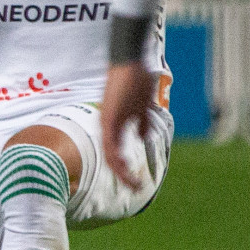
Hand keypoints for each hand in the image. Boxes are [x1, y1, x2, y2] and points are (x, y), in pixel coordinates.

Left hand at [99, 61, 155, 186]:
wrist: (128, 61)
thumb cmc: (134, 79)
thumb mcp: (140, 105)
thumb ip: (140, 122)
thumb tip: (142, 137)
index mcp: (112, 123)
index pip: (114, 152)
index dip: (123, 168)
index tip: (135, 180)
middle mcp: (106, 125)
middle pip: (110, 158)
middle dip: (123, 175)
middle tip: (135, 188)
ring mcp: (106, 122)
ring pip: (109, 155)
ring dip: (121, 171)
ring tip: (133, 184)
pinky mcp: (109, 117)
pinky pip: (110, 144)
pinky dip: (116, 158)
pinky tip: (123, 168)